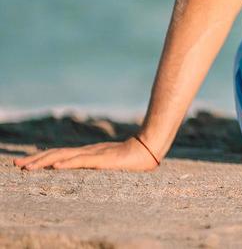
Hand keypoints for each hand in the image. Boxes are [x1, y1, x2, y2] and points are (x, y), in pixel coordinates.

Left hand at [14, 137, 159, 172]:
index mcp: (86, 153)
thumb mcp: (109, 163)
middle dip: (35, 160)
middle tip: (16, 164)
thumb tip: (83, 169)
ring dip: (44, 162)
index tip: (24, 164)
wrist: (150, 148)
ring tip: (28, 168)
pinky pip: (81, 162)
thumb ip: (96, 165)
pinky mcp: (102, 159)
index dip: (40, 158)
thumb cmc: (132, 158)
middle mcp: (86, 151)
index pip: (59, 154)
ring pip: (64, 157)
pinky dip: (67, 164)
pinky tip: (55, 167)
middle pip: (56, 154)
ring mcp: (94, 154)